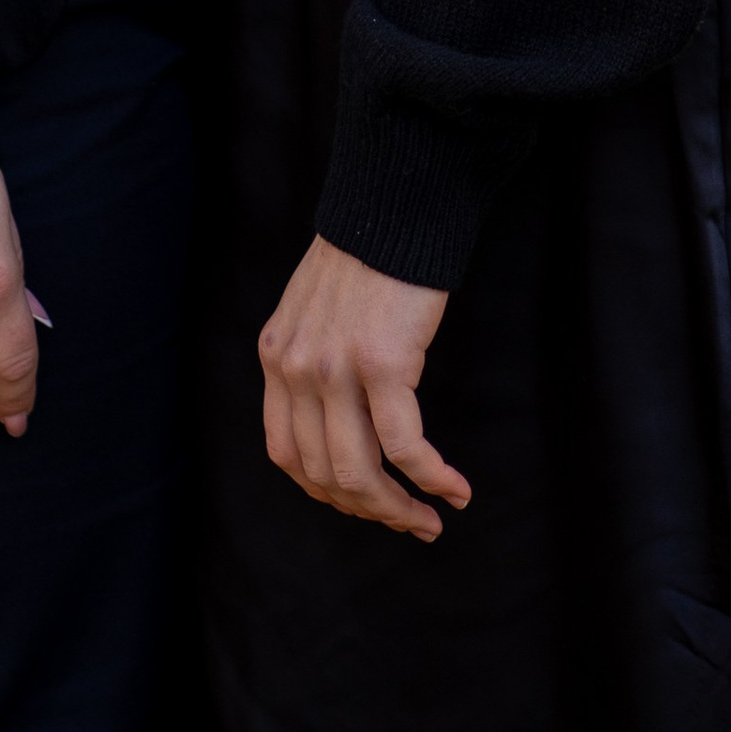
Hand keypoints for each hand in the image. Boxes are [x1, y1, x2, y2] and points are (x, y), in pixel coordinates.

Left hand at [258, 237, 466, 539]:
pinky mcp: (382, 363)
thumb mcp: (312, 312)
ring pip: (360, 473)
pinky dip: (430, 478)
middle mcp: (296, 368)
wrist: (393, 207)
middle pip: (324, 474)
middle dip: (370, 510)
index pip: (287, 454)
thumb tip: (337, 425)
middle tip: (410, 524)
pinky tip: (454, 489)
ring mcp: (335, 368)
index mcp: (276, 356)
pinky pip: (404, 447)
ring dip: (398, 509)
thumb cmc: (365, 258)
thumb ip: (312, 362)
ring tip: (431, 519)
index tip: (365, 503)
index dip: (327, 492)